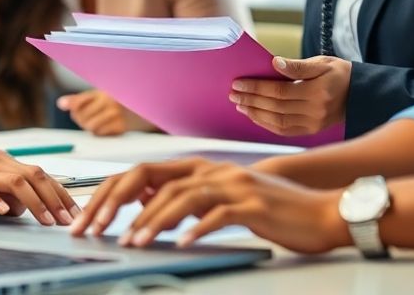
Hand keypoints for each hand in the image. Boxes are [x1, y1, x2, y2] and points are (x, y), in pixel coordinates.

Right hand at [0, 149, 79, 224]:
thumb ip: (15, 198)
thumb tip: (35, 208)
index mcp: (5, 160)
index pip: (40, 174)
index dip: (60, 193)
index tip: (73, 211)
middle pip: (33, 175)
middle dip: (54, 198)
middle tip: (65, 219)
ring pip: (15, 182)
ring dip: (35, 203)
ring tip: (45, 220)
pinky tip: (6, 212)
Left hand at [57, 90, 156, 135]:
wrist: (148, 105)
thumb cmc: (121, 98)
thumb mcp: (103, 93)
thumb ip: (82, 99)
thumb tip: (60, 103)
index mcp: (104, 91)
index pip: (79, 102)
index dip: (72, 106)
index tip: (66, 106)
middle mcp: (110, 102)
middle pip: (81, 117)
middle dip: (80, 119)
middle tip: (86, 116)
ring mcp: (116, 116)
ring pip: (90, 127)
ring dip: (90, 126)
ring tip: (97, 121)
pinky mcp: (121, 128)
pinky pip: (101, 134)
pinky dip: (100, 132)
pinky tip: (107, 126)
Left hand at [70, 158, 347, 253]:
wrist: (322, 211)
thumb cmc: (273, 210)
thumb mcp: (223, 199)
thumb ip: (189, 197)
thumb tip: (150, 202)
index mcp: (202, 169)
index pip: (144, 173)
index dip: (112, 193)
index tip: (91, 218)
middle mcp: (213, 171)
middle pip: (154, 180)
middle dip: (119, 205)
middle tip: (97, 231)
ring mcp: (234, 185)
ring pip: (181, 197)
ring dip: (152, 222)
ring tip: (133, 243)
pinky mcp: (253, 204)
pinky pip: (219, 214)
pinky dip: (198, 228)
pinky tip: (184, 244)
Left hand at [230, 56, 350, 135]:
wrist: (359, 94)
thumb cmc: (338, 73)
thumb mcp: (322, 62)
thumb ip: (297, 65)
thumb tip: (274, 63)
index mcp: (318, 91)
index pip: (279, 91)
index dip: (256, 88)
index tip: (238, 83)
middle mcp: (316, 111)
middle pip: (275, 107)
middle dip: (251, 100)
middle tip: (233, 93)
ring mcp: (314, 124)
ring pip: (277, 121)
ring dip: (255, 113)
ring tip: (240, 105)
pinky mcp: (311, 131)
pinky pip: (284, 130)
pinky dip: (266, 124)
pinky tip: (255, 116)